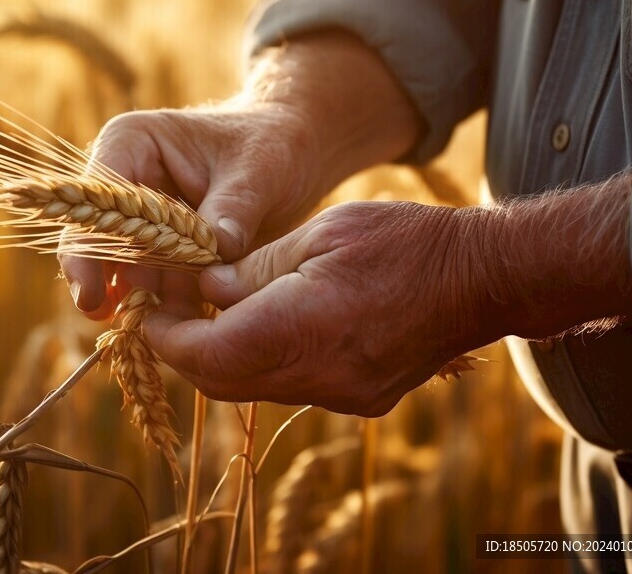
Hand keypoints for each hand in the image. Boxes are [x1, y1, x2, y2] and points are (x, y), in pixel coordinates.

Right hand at [59, 99, 326, 319]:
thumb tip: (217, 250)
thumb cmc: (272, 143)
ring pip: (129, 275)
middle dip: (116, 289)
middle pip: (101, 245)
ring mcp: (145, 223)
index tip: (92, 298)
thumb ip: (233, 207)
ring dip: (147, 307)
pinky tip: (187, 336)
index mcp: (133, 144)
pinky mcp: (167, 254)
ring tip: (171, 338)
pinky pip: (160, 288)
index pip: (95, 201)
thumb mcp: (259, 169)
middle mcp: (128, 186)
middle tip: (132, 329)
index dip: (88, 251)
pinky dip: (172, 311)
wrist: (295, 152)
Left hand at [142, 200, 499, 416]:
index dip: (165, 335)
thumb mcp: (321, 232)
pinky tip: (265, 324)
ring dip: (223, 357)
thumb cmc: (405, 241)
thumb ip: (254, 268)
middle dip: (186, 350)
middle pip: (222, 382)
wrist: (484, 278)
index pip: (204, 353)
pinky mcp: (360, 398)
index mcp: (303, 328)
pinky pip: (291, 387)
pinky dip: (264, 361)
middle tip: (168, 313)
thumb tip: (205, 288)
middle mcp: (320, 376)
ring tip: (211, 313)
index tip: (147, 308)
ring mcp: (343, 395)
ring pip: (254, 389)